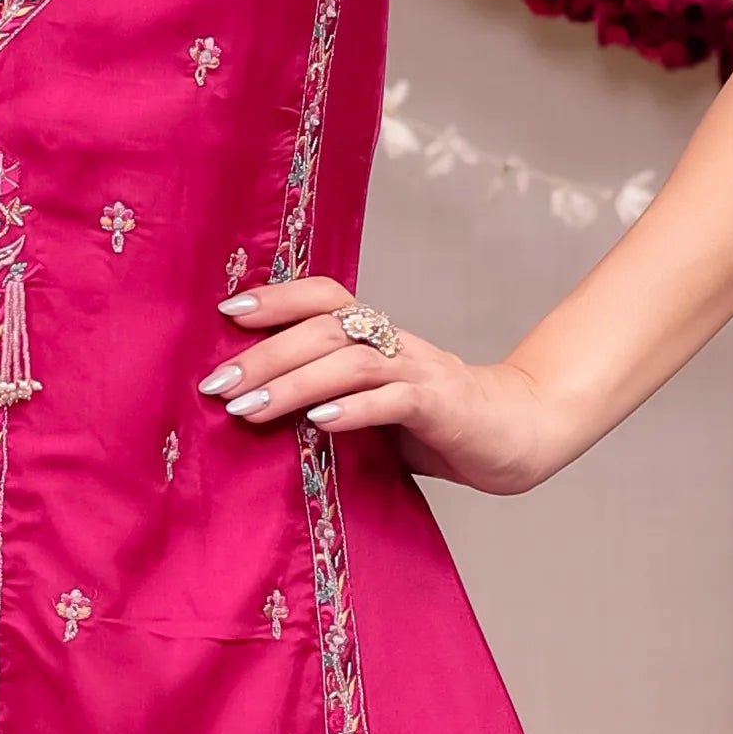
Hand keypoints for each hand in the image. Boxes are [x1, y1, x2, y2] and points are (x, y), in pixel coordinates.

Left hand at [200, 278, 582, 497]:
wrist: (515, 437)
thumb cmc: (435, 425)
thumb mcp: (372, 407)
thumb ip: (328, 401)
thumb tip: (256, 413)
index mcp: (377, 336)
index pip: (324, 296)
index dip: (278, 297)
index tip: (227, 312)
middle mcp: (395, 343)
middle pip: (324, 330)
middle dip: (265, 355)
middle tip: (216, 384)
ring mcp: (419, 371)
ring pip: (350, 363)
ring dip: (294, 384)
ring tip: (249, 409)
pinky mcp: (441, 406)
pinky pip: (393, 400)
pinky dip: (352, 410)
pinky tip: (316, 425)